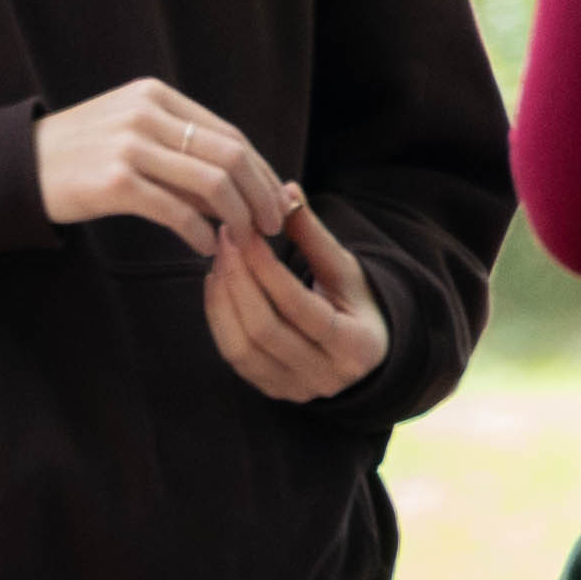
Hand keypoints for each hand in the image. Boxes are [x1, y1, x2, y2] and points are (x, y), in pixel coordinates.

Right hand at [34, 80, 294, 263]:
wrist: (17, 168)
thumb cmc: (79, 155)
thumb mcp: (129, 131)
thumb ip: (178, 147)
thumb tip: (237, 184)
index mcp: (155, 96)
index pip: (229, 134)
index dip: (261, 172)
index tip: (275, 201)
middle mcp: (145, 114)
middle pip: (230, 155)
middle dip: (260, 196)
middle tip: (272, 227)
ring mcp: (129, 146)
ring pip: (211, 182)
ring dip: (238, 217)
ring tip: (244, 240)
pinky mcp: (114, 181)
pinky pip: (176, 210)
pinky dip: (200, 232)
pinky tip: (205, 247)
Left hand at [204, 194, 389, 402]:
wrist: (364, 350)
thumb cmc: (355, 302)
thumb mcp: (343, 267)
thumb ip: (313, 234)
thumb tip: (286, 189)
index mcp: (355, 345)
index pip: (299, 306)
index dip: (266, 268)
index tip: (246, 232)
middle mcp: (326, 376)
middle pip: (266, 329)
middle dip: (238, 280)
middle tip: (224, 239)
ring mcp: (296, 390)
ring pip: (242, 348)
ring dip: (223, 298)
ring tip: (218, 258)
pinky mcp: (270, 390)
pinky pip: (234, 356)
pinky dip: (219, 318)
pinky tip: (216, 283)